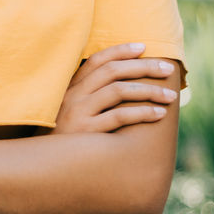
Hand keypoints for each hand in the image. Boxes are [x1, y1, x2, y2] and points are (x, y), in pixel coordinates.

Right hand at [50, 43, 177, 134]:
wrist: (43, 166)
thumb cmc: (63, 141)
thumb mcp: (69, 113)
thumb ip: (88, 99)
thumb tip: (125, 88)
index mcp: (69, 88)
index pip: (96, 60)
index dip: (120, 51)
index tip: (143, 47)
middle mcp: (72, 96)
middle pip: (112, 71)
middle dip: (143, 67)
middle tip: (167, 69)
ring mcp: (77, 113)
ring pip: (118, 91)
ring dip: (149, 90)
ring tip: (170, 96)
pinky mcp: (85, 132)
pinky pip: (118, 117)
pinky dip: (142, 113)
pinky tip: (159, 114)